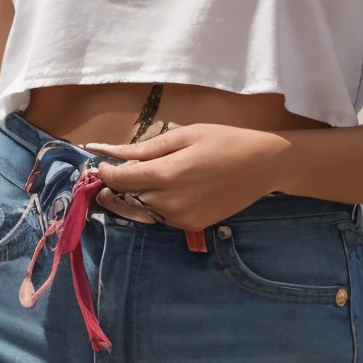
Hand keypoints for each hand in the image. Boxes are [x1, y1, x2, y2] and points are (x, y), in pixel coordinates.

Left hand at [88, 122, 290, 229]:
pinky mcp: (192, 226)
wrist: (262, 165)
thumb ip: (145, 148)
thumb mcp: (185, 135)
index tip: (100, 163)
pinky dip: (151, 207)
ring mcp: (181, 219)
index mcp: (166, 175)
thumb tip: (109, 151)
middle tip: (107, 176)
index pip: (120, 180)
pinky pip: (160, 219)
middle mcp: (170, 203)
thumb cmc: (224, 141)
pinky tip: (156, 193)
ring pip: (141, 212)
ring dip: (130, 200)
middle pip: (126, 199)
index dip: (106, 172)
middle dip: (113, 188)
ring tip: (127, 185)